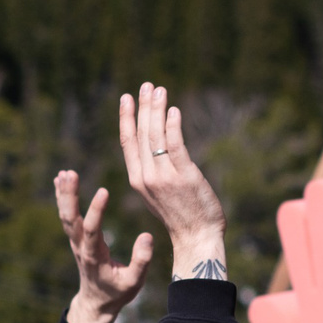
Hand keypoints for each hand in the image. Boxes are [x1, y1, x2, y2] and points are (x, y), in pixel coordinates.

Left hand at [58, 168, 151, 322]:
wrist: (96, 303)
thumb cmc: (117, 292)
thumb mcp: (134, 283)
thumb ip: (141, 261)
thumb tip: (147, 235)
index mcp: (94, 257)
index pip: (93, 230)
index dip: (96, 210)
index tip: (104, 190)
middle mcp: (81, 247)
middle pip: (70, 219)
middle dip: (69, 196)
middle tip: (70, 174)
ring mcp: (76, 242)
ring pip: (65, 216)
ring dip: (63, 194)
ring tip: (64, 173)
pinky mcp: (76, 239)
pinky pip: (66, 216)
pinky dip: (62, 198)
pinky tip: (59, 180)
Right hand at [117, 84, 226, 279]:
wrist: (196, 238)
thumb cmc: (181, 215)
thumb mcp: (158, 193)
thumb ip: (154, 170)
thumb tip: (156, 145)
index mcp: (138, 180)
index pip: (128, 143)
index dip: (126, 118)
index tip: (126, 98)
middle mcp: (147, 177)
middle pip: (141, 134)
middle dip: (142, 107)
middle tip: (146, 85)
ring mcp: (165, 177)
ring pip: (156, 136)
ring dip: (157, 110)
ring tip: (159, 90)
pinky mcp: (185, 177)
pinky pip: (175, 146)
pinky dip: (173, 126)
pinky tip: (173, 111)